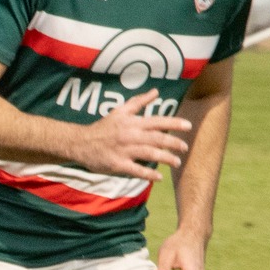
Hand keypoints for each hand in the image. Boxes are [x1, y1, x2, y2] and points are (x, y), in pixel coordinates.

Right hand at [72, 89, 191, 180]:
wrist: (80, 143)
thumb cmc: (103, 127)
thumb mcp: (119, 111)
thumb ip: (139, 102)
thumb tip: (156, 92)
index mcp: (132, 122)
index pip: (157, 121)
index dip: (174, 123)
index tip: (188, 126)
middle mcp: (130, 135)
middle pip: (157, 138)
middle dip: (174, 143)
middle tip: (185, 147)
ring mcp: (124, 150)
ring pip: (150, 154)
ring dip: (166, 158)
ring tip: (177, 162)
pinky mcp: (117, 164)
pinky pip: (136, 170)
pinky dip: (148, 174)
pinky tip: (159, 177)